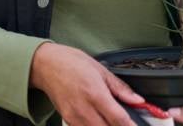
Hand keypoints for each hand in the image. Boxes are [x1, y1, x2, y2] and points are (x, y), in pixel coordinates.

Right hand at [29, 43, 143, 125]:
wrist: (45, 65)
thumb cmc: (70, 62)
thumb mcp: (99, 69)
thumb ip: (120, 88)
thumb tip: (137, 100)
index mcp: (95, 94)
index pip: (119, 120)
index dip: (132, 125)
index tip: (136, 125)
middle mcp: (84, 109)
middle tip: (124, 121)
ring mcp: (74, 117)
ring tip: (112, 120)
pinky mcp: (68, 121)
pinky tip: (98, 120)